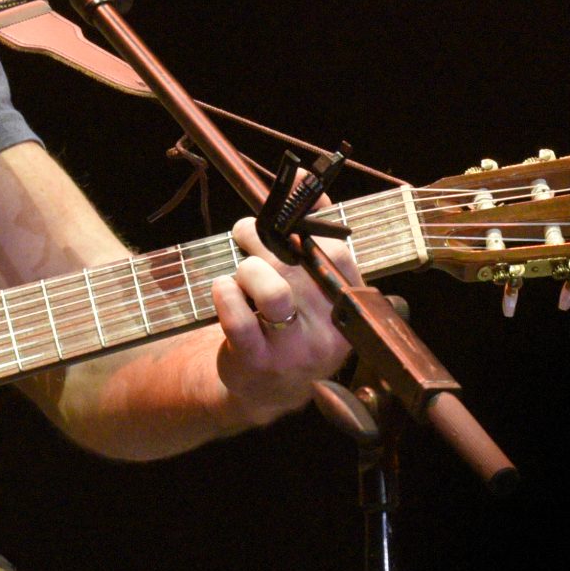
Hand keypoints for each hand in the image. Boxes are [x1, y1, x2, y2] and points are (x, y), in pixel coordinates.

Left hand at [209, 216, 357, 423]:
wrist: (266, 390)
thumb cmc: (289, 325)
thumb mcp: (311, 289)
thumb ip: (312, 235)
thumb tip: (304, 180)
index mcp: (346, 308)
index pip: (335, 254)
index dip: (304, 225)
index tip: (279, 212)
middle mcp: (328, 331)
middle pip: (297, 266)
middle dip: (262, 239)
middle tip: (244, 234)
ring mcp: (295, 350)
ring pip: (272, 290)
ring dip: (247, 270)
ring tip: (239, 274)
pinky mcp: (259, 363)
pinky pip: (238, 318)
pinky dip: (224, 294)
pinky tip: (223, 291)